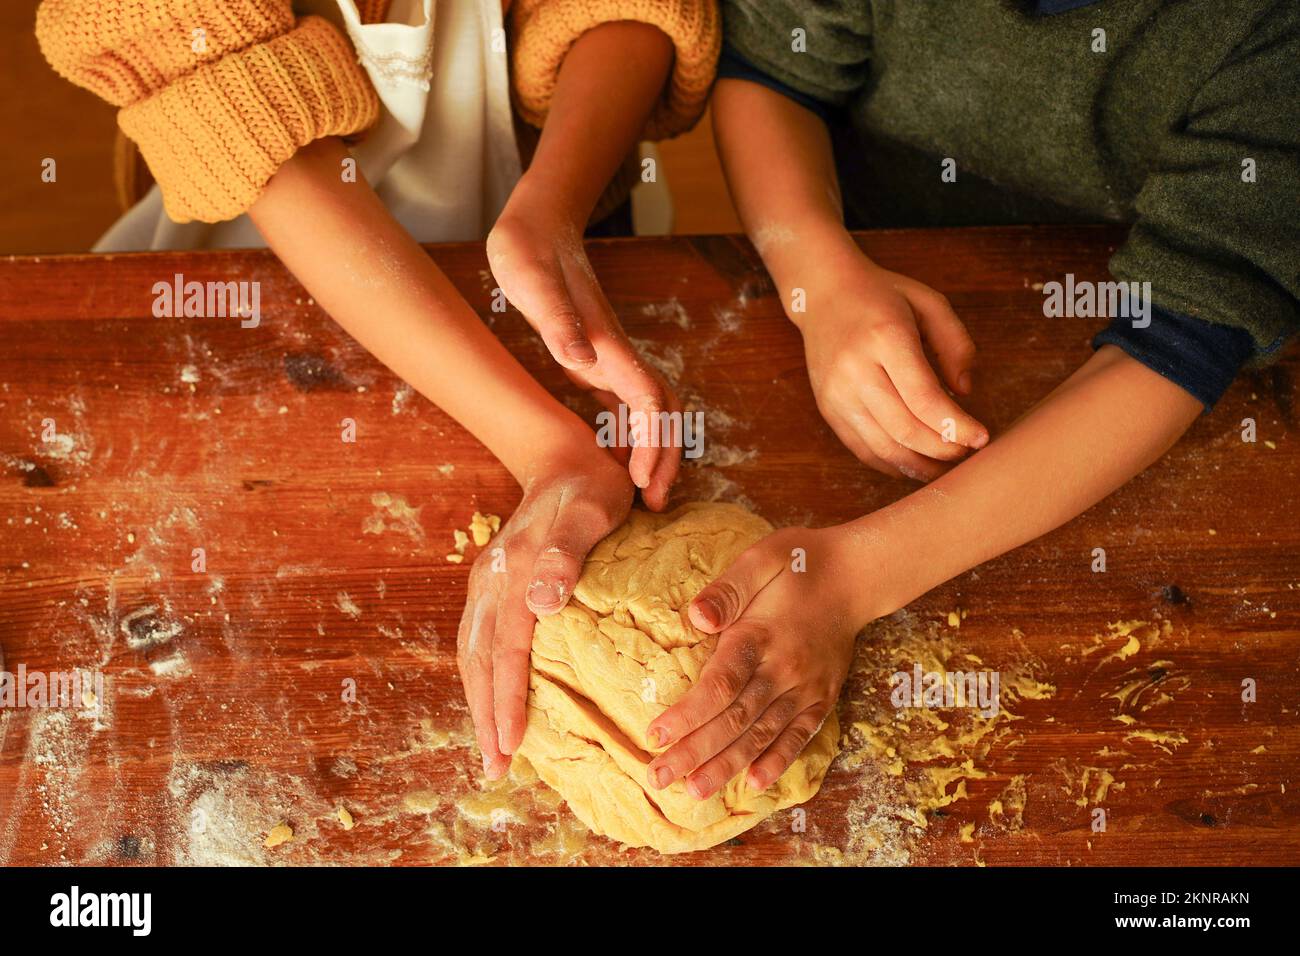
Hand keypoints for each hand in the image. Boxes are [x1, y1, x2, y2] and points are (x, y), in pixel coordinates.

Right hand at [456, 438, 632, 779]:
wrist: (564, 458)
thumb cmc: (591, 488)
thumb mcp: (590, 512)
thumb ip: (565, 555)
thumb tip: (540, 603)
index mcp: (512, 572)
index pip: (506, 651)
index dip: (507, 701)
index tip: (511, 746)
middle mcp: (491, 581)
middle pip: (480, 661)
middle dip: (486, 717)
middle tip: (497, 768)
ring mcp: (486, 582)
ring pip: (472, 654)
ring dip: (478, 704)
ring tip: (491, 750)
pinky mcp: (491, 583)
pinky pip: (477, 640)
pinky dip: (480, 678)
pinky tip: (492, 701)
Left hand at [487, 181, 680, 509]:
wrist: (536, 226)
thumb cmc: (529, 253)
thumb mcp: (533, 284)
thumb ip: (559, 322)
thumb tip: (581, 360)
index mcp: (607, 344)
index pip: (648, 402)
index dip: (652, 445)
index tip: (643, 483)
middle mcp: (616, 354)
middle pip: (661, 414)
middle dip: (665, 459)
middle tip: (656, 506)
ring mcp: (608, 357)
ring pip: (647, 413)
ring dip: (652, 452)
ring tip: (645, 495)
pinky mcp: (595, 358)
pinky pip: (624, 407)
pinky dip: (627, 438)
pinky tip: (615, 463)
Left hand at [644, 525, 867, 798]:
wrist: (858, 574)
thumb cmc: (799, 563)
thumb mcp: (761, 560)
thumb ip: (728, 589)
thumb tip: (697, 617)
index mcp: (761, 637)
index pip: (720, 685)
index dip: (687, 714)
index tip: (655, 736)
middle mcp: (784, 670)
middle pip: (735, 720)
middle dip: (695, 752)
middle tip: (659, 778)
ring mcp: (806, 688)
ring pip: (762, 735)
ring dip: (727, 765)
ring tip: (695, 791)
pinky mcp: (821, 697)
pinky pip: (799, 735)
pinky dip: (778, 761)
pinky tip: (754, 783)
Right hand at [794, 245, 988, 480]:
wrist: (822, 293)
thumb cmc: (882, 296)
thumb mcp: (929, 302)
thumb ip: (956, 344)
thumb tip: (964, 393)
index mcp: (885, 338)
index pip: (924, 398)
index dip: (956, 426)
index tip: (982, 437)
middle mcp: (855, 370)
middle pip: (905, 429)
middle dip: (943, 449)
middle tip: (968, 451)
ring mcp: (836, 394)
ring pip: (883, 447)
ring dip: (920, 466)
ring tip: (947, 466)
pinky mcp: (828, 409)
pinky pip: (863, 449)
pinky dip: (893, 464)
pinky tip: (916, 463)